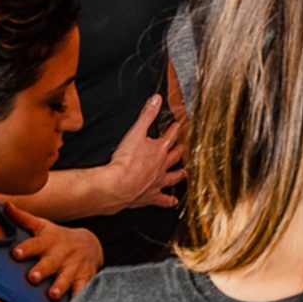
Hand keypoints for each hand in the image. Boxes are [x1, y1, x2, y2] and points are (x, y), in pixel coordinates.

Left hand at [5, 205, 102, 300]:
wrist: (90, 244)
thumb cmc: (58, 238)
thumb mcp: (43, 226)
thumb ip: (23, 218)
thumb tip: (4, 205)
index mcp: (49, 241)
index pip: (35, 244)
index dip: (26, 249)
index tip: (15, 253)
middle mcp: (62, 254)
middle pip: (51, 263)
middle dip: (42, 270)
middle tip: (32, 278)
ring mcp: (74, 267)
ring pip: (67, 278)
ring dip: (60, 286)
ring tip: (52, 295)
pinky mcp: (85, 278)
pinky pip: (83, 289)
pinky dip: (80, 298)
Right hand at [106, 95, 184, 211]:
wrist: (118, 185)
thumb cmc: (125, 160)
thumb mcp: (135, 132)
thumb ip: (146, 115)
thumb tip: (156, 99)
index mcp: (159, 150)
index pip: (169, 137)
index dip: (173, 130)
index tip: (177, 126)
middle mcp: (161, 167)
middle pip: (174, 157)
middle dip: (179, 150)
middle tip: (183, 147)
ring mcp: (157, 182)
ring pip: (172, 178)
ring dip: (179, 175)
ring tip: (184, 173)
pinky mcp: (150, 197)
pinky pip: (162, 200)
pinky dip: (168, 201)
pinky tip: (172, 203)